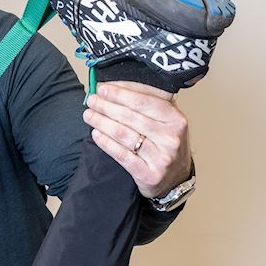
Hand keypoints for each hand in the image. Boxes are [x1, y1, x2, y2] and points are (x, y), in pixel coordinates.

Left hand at [82, 81, 193, 198]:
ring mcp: (161, 157)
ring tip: (89, 115)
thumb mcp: (166, 120)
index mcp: (176, 119)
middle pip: (131, 116)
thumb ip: (145, 103)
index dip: (120, 94)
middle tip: (91, 101)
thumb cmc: (166, 144)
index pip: (143, 100)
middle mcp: (171, 138)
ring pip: (124, 134)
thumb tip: (114, 88)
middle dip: (107, 106)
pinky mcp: (148, 174)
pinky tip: (96, 134)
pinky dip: (106, 143)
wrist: (176, 177)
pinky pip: (122, 155)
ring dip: (102, 122)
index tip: (103, 89)